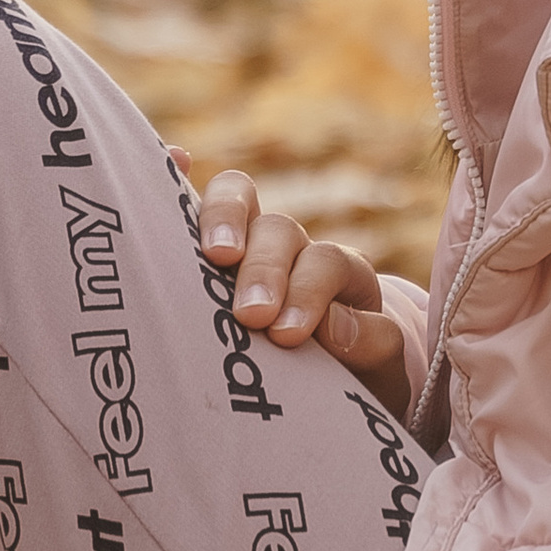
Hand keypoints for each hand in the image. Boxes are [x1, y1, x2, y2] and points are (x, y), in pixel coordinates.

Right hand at [175, 157, 411, 419]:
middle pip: (280, 229)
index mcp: (338, 276)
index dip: (308, 292)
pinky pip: (195, 201)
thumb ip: (371, 347)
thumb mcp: (378, 374)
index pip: (327, 262)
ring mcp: (247, 244)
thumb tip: (332, 324)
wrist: (327, 392)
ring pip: (238, 201)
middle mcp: (293, 250)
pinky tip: (173, 158)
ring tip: (214, 256)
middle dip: (264, 268)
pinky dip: (183, 174)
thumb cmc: (350, 382)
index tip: (286, 334)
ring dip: (223, 221)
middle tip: (251, 315)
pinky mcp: (208, 248)